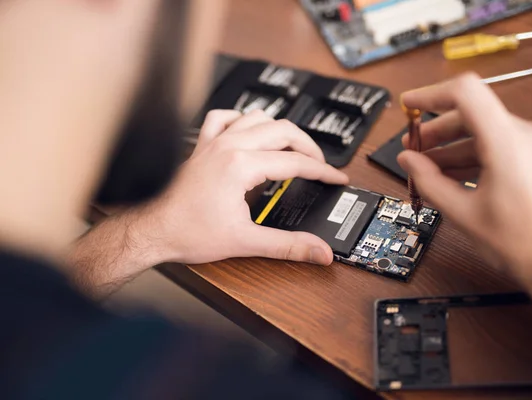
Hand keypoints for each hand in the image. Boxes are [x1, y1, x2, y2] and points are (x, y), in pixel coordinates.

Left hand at [136, 109, 348, 266]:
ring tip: (292, 147)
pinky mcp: (202, 145)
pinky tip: (249, 130)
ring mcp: (213, 142)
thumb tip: (318, 251)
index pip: (295, 161)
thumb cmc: (186, 232)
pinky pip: (225, 117)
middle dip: (308, 146)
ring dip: (280, 129)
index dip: (322, 171)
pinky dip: (243, 119)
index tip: (336, 178)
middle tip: (319, 165)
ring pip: (257, 116)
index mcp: (240, 166)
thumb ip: (288, 246)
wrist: (151, 230)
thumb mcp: (245, 242)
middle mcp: (228, 146)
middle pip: (283, 130)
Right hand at [397, 73, 531, 289]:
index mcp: (509, 143)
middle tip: (414, 147)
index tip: (411, 103)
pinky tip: (455, 175)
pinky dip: (474, 156)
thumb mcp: (465, 214)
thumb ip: (429, 182)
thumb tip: (410, 162)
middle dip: (437, 130)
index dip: (431, 94)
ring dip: (454, 146)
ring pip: (485, 132)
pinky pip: (500, 146)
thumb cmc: (530, 246)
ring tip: (429, 166)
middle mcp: (528, 136)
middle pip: (472, 113)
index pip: (465, 93)